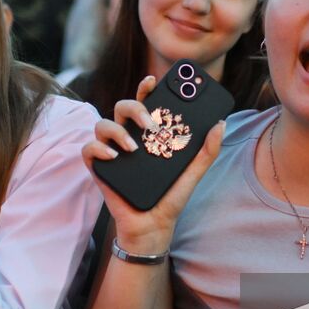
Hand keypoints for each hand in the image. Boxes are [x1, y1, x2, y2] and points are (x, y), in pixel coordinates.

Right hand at [82, 76, 224, 254]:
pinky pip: (89, 149)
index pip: (145, 102)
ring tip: (133, 148)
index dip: (146, 88)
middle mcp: (128, 138)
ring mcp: (112, 152)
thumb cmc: (170, 198)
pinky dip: (98, 148)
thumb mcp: (193, 174)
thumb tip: (220, 124)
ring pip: (102, 124)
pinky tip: (114, 157)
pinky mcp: (99, 169)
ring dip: (117, 130)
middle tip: (151, 124)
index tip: (154, 80)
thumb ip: (207, 151)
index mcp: (149, 134)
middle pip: (122, 107)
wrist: (153, 227)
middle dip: (134, 107)